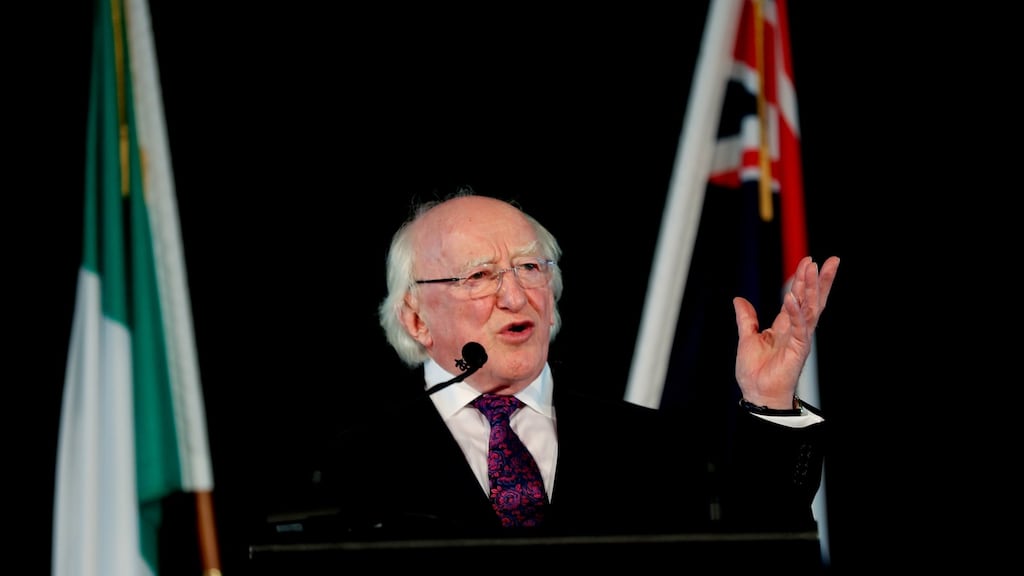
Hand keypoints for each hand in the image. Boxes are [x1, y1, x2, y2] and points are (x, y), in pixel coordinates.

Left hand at [732, 256, 839, 408]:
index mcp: (785, 325)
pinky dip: (795, 312)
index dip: (803, 280)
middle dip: (820, 280)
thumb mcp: (747, 338)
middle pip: (811, 300)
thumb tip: (739, 300)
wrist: (757, 393)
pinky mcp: (798, 350)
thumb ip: (747, 319)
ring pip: (809, 309)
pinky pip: (799, 327)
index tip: (810, 260)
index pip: (797, 297)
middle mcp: (796, 330)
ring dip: (811, 289)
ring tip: (813, 268)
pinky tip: (792, 297)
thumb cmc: (755, 371)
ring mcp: (800, 339)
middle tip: (830, 260)